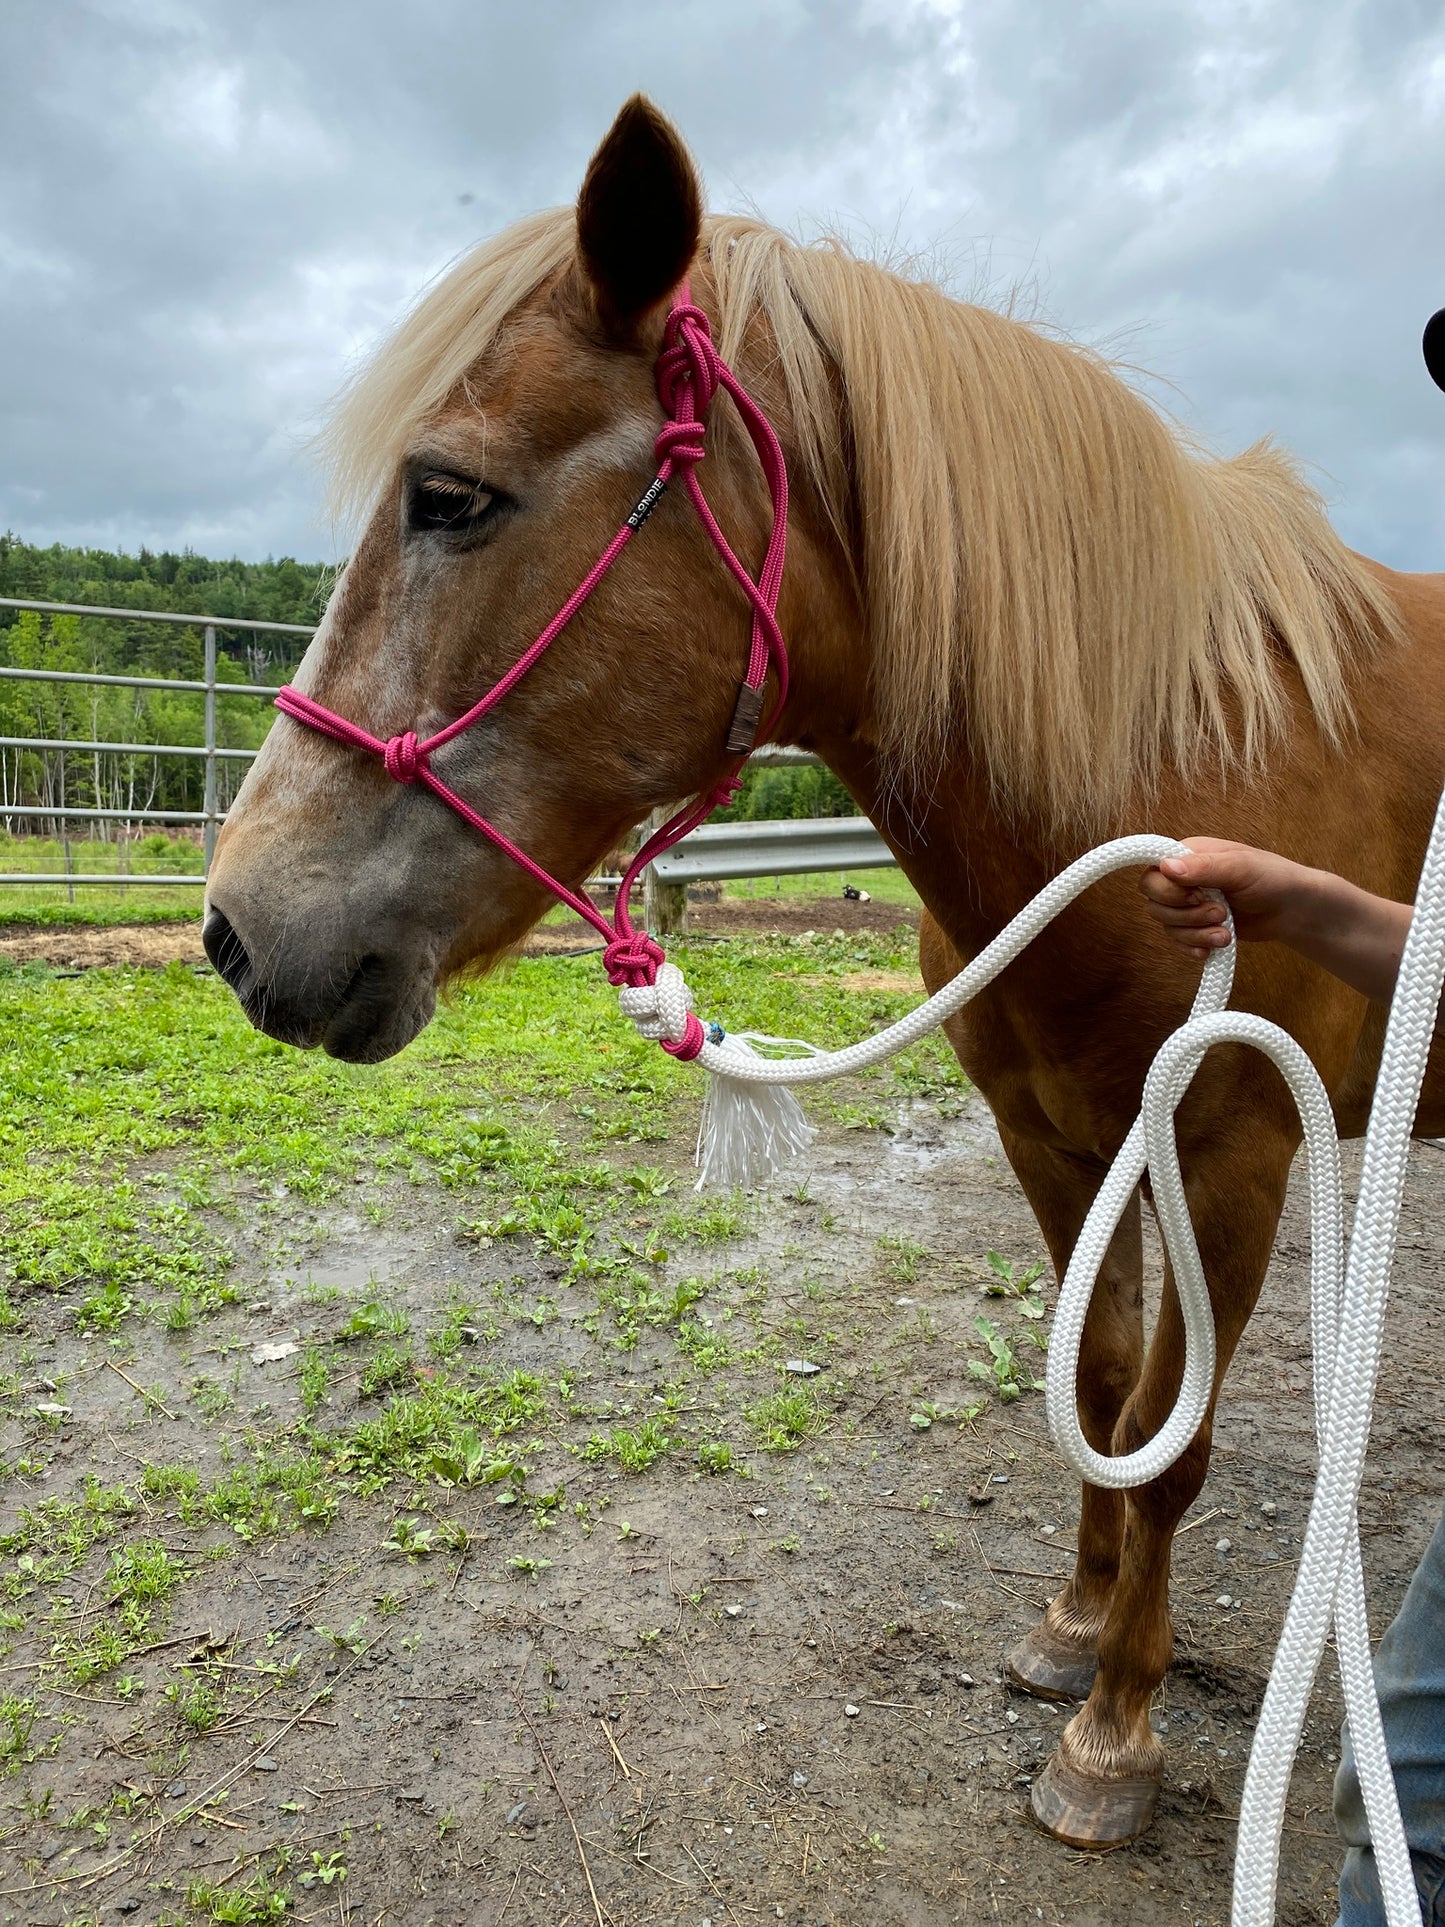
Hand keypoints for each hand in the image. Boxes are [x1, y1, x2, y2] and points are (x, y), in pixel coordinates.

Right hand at [1139, 838, 1308, 959]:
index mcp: (1189, 856)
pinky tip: (1215, 947)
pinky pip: (1180, 942)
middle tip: (1220, 913)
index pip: (1152, 874)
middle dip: (1186, 915)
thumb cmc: (1272, 878)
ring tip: (1226, 933)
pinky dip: (1195, 947)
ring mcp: (1189, 905)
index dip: (1168, 891)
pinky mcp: (1198, 927)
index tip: (1198, 895)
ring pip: (1167, 926)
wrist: (1295, 910)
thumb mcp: (1240, 868)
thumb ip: (1203, 867)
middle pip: (1155, 903)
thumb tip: (1165, 866)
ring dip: (1196, 934)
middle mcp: (1183, 880)